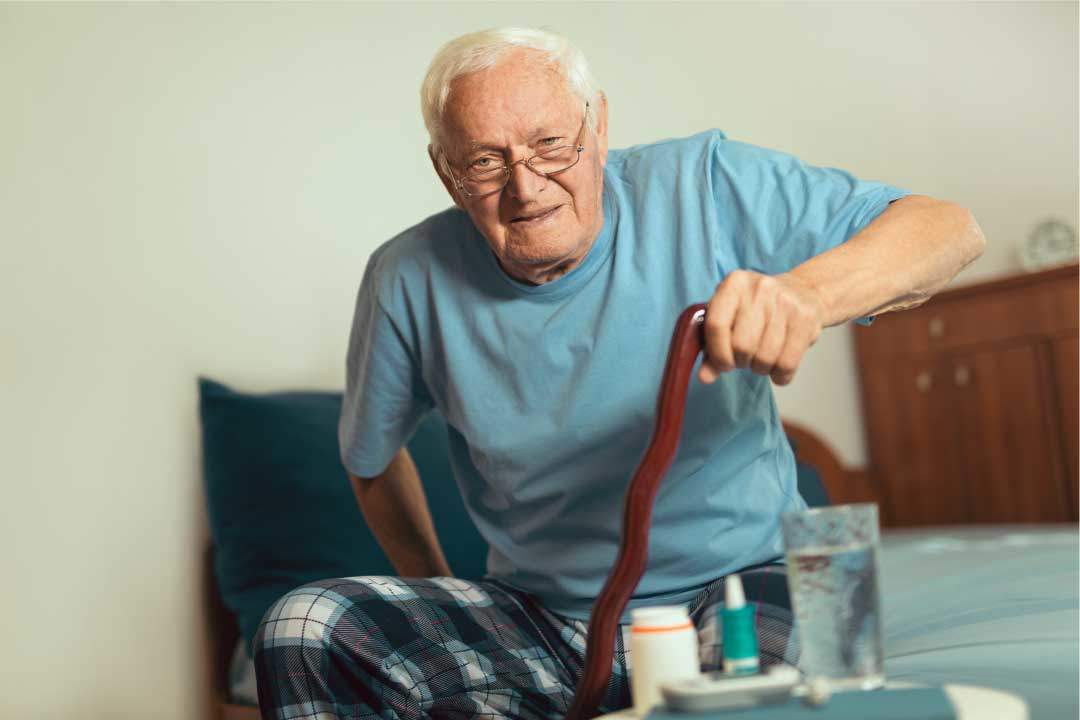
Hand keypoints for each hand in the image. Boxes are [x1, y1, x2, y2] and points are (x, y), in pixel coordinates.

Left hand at [699, 270, 825, 385]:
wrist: (804, 290)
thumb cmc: (758, 309)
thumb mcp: (730, 318)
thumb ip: (712, 347)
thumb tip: (704, 377)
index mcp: (734, 284)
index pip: (716, 325)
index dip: (717, 354)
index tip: (723, 364)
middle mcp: (760, 288)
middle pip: (742, 345)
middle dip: (741, 362)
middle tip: (745, 359)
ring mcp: (785, 301)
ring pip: (765, 358)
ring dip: (760, 369)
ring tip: (762, 360)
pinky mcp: (806, 317)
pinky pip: (787, 363)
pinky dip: (780, 375)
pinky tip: (779, 368)